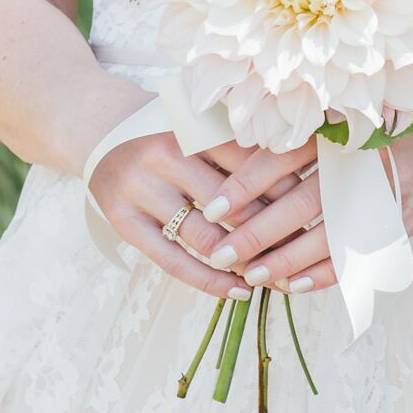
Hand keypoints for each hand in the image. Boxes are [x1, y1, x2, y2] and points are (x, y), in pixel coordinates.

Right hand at [85, 129, 307, 301]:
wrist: (97, 124)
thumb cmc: (166, 126)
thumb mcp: (199, 121)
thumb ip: (240, 141)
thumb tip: (303, 177)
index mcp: (190, 126)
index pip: (249, 164)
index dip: (285, 190)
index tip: (315, 211)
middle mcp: (164, 154)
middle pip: (231, 204)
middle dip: (271, 232)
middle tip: (304, 252)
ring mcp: (141, 189)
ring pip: (205, 237)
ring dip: (243, 261)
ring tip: (275, 276)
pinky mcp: (124, 221)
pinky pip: (172, 261)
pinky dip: (209, 281)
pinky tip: (238, 291)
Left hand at [203, 87, 412, 294]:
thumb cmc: (391, 119)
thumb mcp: (348, 112)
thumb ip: (303, 131)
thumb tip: (232, 150)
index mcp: (339, 126)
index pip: (282, 156)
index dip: (245, 183)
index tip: (213, 207)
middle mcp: (360, 158)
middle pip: (300, 202)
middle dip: (258, 232)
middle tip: (221, 253)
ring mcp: (387, 192)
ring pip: (328, 234)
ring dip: (288, 259)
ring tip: (254, 276)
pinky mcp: (407, 219)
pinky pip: (362, 252)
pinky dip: (328, 272)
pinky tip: (296, 284)